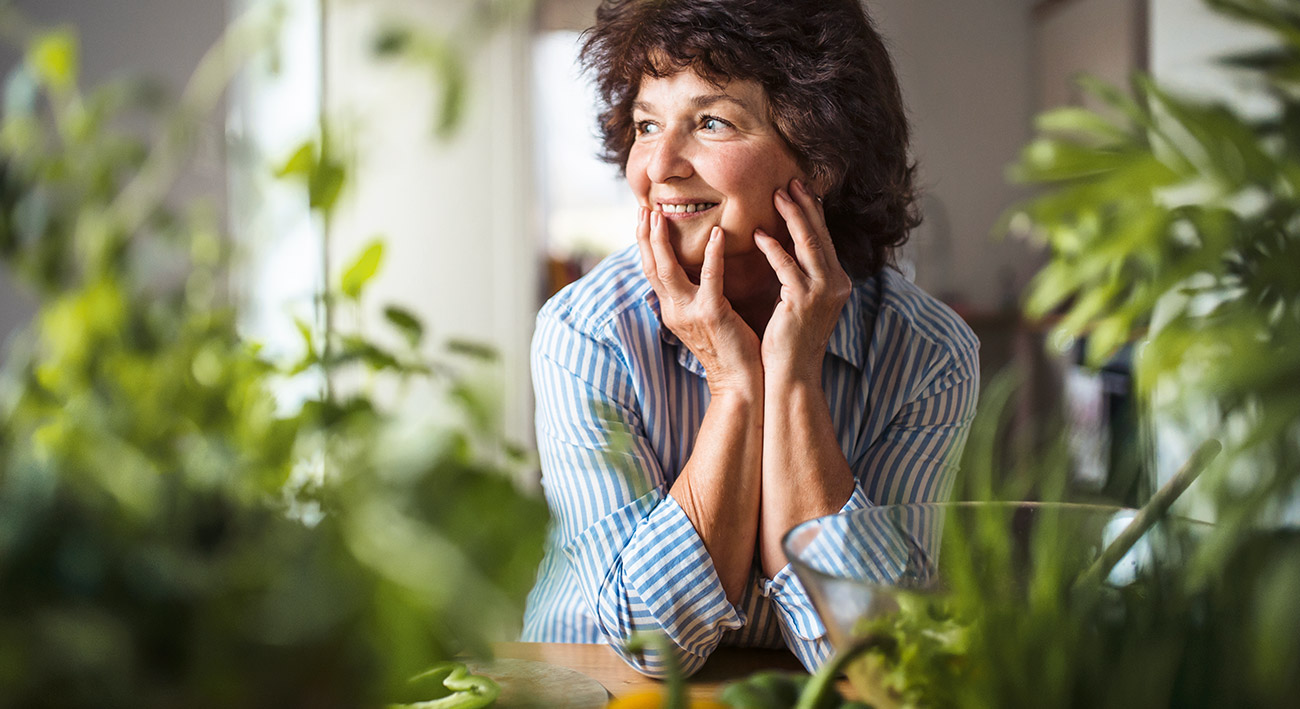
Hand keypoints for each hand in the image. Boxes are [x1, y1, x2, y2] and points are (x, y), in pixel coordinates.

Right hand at [636, 207, 762, 395]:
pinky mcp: (712, 315)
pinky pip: (710, 278)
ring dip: (662, 240)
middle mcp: (674, 310)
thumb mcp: (703, 320)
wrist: (739, 383)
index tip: (644, 217)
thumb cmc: (729, 349)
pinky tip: (716, 234)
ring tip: (662, 215)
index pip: (651, 271)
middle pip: (651, 267)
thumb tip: (697, 272)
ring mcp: (690, 313)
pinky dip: (711, 254)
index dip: (645, 244)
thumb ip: (695, 296)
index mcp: (672, 310)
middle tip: (644, 208)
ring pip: (667, 270)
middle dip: (645, 235)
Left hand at [754, 178, 851, 382]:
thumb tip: (785, 246)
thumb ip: (799, 275)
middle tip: (790, 180)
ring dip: (792, 216)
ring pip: (808, 244)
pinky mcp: (804, 302)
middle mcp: (836, 283)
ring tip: (777, 194)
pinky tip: (759, 234)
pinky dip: (774, 248)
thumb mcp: (800, 301)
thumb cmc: (789, 339)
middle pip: (820, 234)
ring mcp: (823, 292)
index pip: (824, 239)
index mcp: (837, 281)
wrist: (793, 374)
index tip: (800, 189)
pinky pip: (787, 267)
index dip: (813, 212)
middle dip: (805, 205)